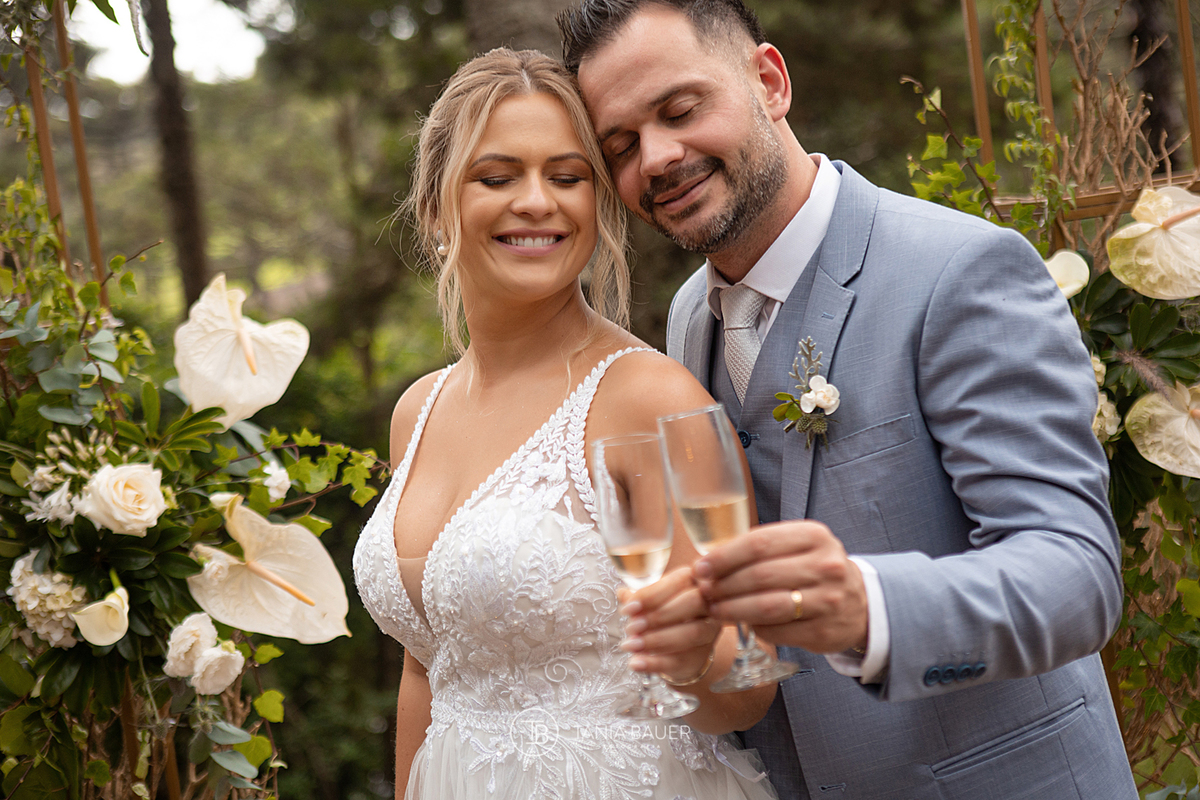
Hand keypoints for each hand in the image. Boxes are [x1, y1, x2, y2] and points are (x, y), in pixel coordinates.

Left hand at [619, 567, 722, 679]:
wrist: (682, 648)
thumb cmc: (665, 614)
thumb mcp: (652, 601)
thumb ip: (639, 597)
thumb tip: (622, 593)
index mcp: (694, 581)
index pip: (678, 581)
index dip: (651, 595)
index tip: (628, 609)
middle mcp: (708, 603)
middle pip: (692, 603)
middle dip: (658, 616)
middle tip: (631, 627)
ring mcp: (709, 631)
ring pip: (690, 633)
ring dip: (655, 640)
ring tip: (629, 645)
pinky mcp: (701, 656)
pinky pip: (680, 659)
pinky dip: (654, 663)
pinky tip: (635, 663)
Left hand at [693, 520, 868, 652]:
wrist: (860, 604)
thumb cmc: (814, 570)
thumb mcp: (798, 546)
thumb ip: (760, 548)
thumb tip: (709, 561)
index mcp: (814, 536)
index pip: (759, 542)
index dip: (724, 556)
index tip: (701, 566)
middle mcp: (826, 565)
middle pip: (760, 575)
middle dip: (724, 585)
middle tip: (704, 591)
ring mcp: (828, 600)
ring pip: (767, 606)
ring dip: (733, 609)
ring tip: (715, 609)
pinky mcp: (824, 631)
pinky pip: (777, 631)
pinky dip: (754, 628)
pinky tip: (743, 624)